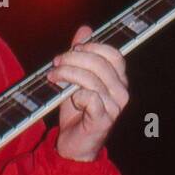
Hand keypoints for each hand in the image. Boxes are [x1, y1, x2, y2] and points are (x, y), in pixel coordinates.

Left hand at [47, 24, 128, 161]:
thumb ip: (80, 55)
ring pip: (92, 80)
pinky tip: (71, 99)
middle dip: (73, 59)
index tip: (72, 50)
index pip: (113, 54)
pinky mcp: (103, 120)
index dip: (92, 47)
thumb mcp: (75, 79)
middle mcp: (121, 92)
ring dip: (68, 75)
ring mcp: (115, 107)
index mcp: (118, 79)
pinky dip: (77, 95)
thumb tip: (85, 29)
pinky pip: (91, 98)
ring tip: (53, 78)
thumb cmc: (76, 112)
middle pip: (101, 64)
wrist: (73, 145)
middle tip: (56, 64)